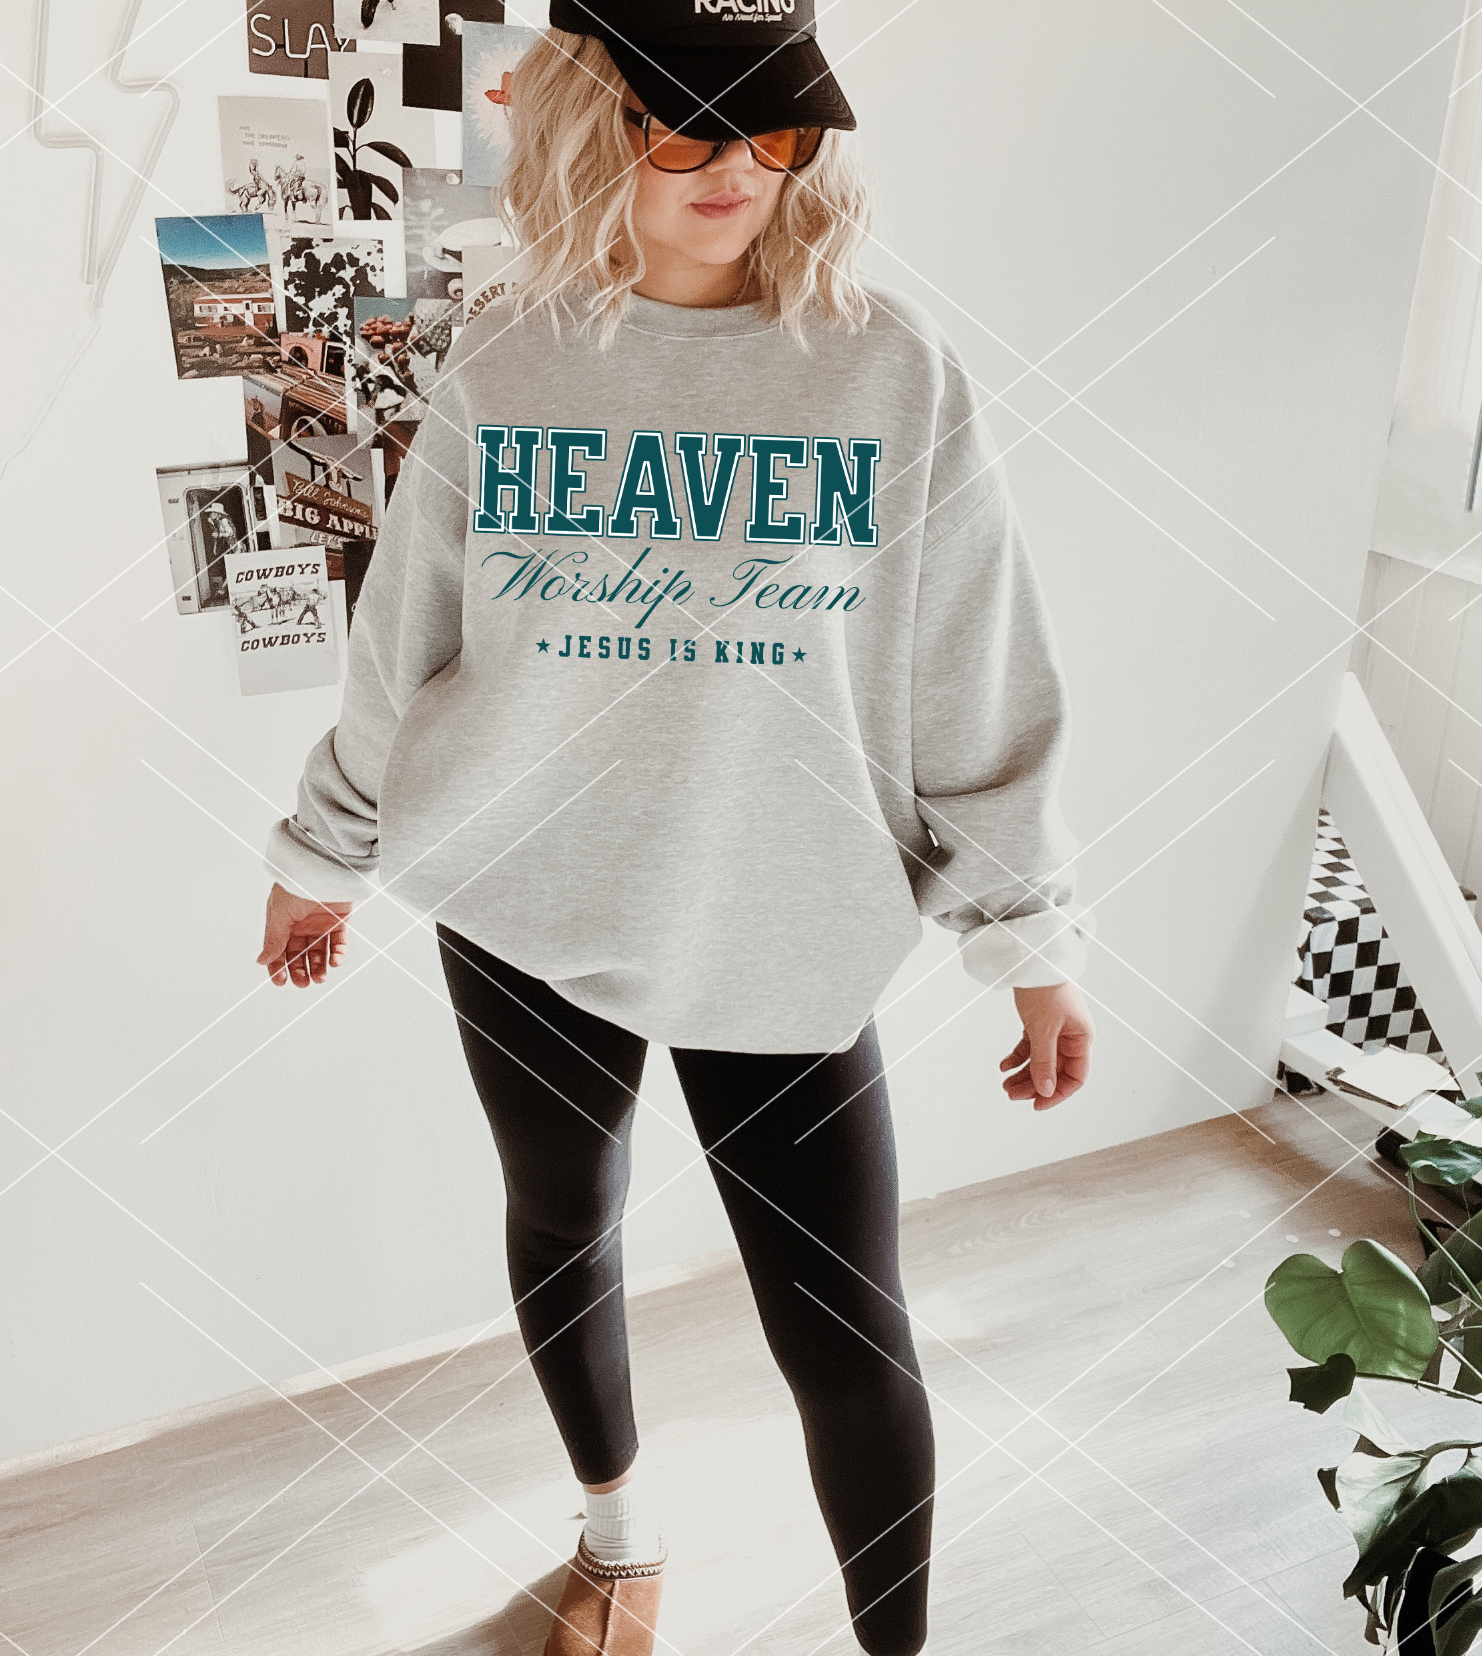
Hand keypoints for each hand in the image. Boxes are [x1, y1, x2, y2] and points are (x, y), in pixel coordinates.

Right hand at [257, 882, 352, 986]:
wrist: (324, 868)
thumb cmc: (296, 885)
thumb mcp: (279, 914)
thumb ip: (273, 939)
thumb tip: (262, 961)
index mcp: (282, 922)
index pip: (278, 950)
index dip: (278, 967)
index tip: (280, 982)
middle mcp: (300, 925)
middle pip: (299, 954)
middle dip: (300, 971)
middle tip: (303, 983)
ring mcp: (320, 924)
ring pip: (319, 952)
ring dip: (319, 967)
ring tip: (320, 978)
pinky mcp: (340, 921)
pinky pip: (339, 943)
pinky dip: (338, 955)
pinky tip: (334, 962)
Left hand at [1000, 982, 1094, 1109]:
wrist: (1030, 960)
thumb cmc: (1044, 989)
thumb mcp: (1043, 1030)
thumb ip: (1044, 1062)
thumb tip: (1046, 1091)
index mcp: (1081, 1038)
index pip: (1076, 1076)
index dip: (1058, 1093)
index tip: (1038, 1104)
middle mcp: (1071, 1036)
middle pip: (1055, 1071)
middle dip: (1034, 1085)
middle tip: (1012, 1094)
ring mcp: (1055, 1029)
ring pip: (1040, 1061)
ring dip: (1024, 1074)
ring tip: (1005, 1085)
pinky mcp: (1039, 1023)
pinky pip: (1030, 1047)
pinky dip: (1018, 1057)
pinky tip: (1004, 1065)